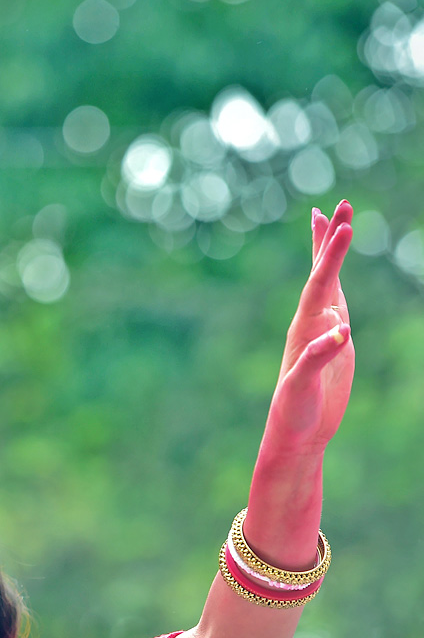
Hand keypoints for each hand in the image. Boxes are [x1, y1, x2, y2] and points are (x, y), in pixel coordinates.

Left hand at [263, 201, 354, 454]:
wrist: (294, 433)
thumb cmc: (292, 413)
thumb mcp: (301, 387)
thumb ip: (316, 359)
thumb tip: (340, 333)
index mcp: (303, 329)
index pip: (319, 283)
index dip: (331, 256)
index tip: (344, 227)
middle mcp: (310, 322)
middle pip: (322, 272)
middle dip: (331, 239)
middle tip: (341, 203)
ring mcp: (322, 329)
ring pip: (328, 281)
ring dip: (331, 252)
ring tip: (335, 221)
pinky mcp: (334, 341)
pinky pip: (336, 301)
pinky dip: (338, 279)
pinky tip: (335, 267)